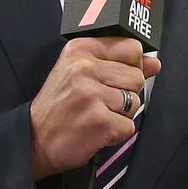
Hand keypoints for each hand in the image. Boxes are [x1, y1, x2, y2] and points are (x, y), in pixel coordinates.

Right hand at [28, 37, 160, 180]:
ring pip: (135, 102)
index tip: (112, 79)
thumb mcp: (81, 74)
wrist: (32, 140)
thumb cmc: (59, 107)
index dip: (130, 66)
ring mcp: (92, 94)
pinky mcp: (99, 121)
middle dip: (124, 94)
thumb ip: (119, 64)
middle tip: (98, 103)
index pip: (131, 48)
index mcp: (81, 49)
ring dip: (120, 115)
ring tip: (95, 116)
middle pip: (137, 77)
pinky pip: (129, 127)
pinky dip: (115, 134)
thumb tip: (155, 62)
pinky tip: (94, 131)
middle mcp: (85, 68)